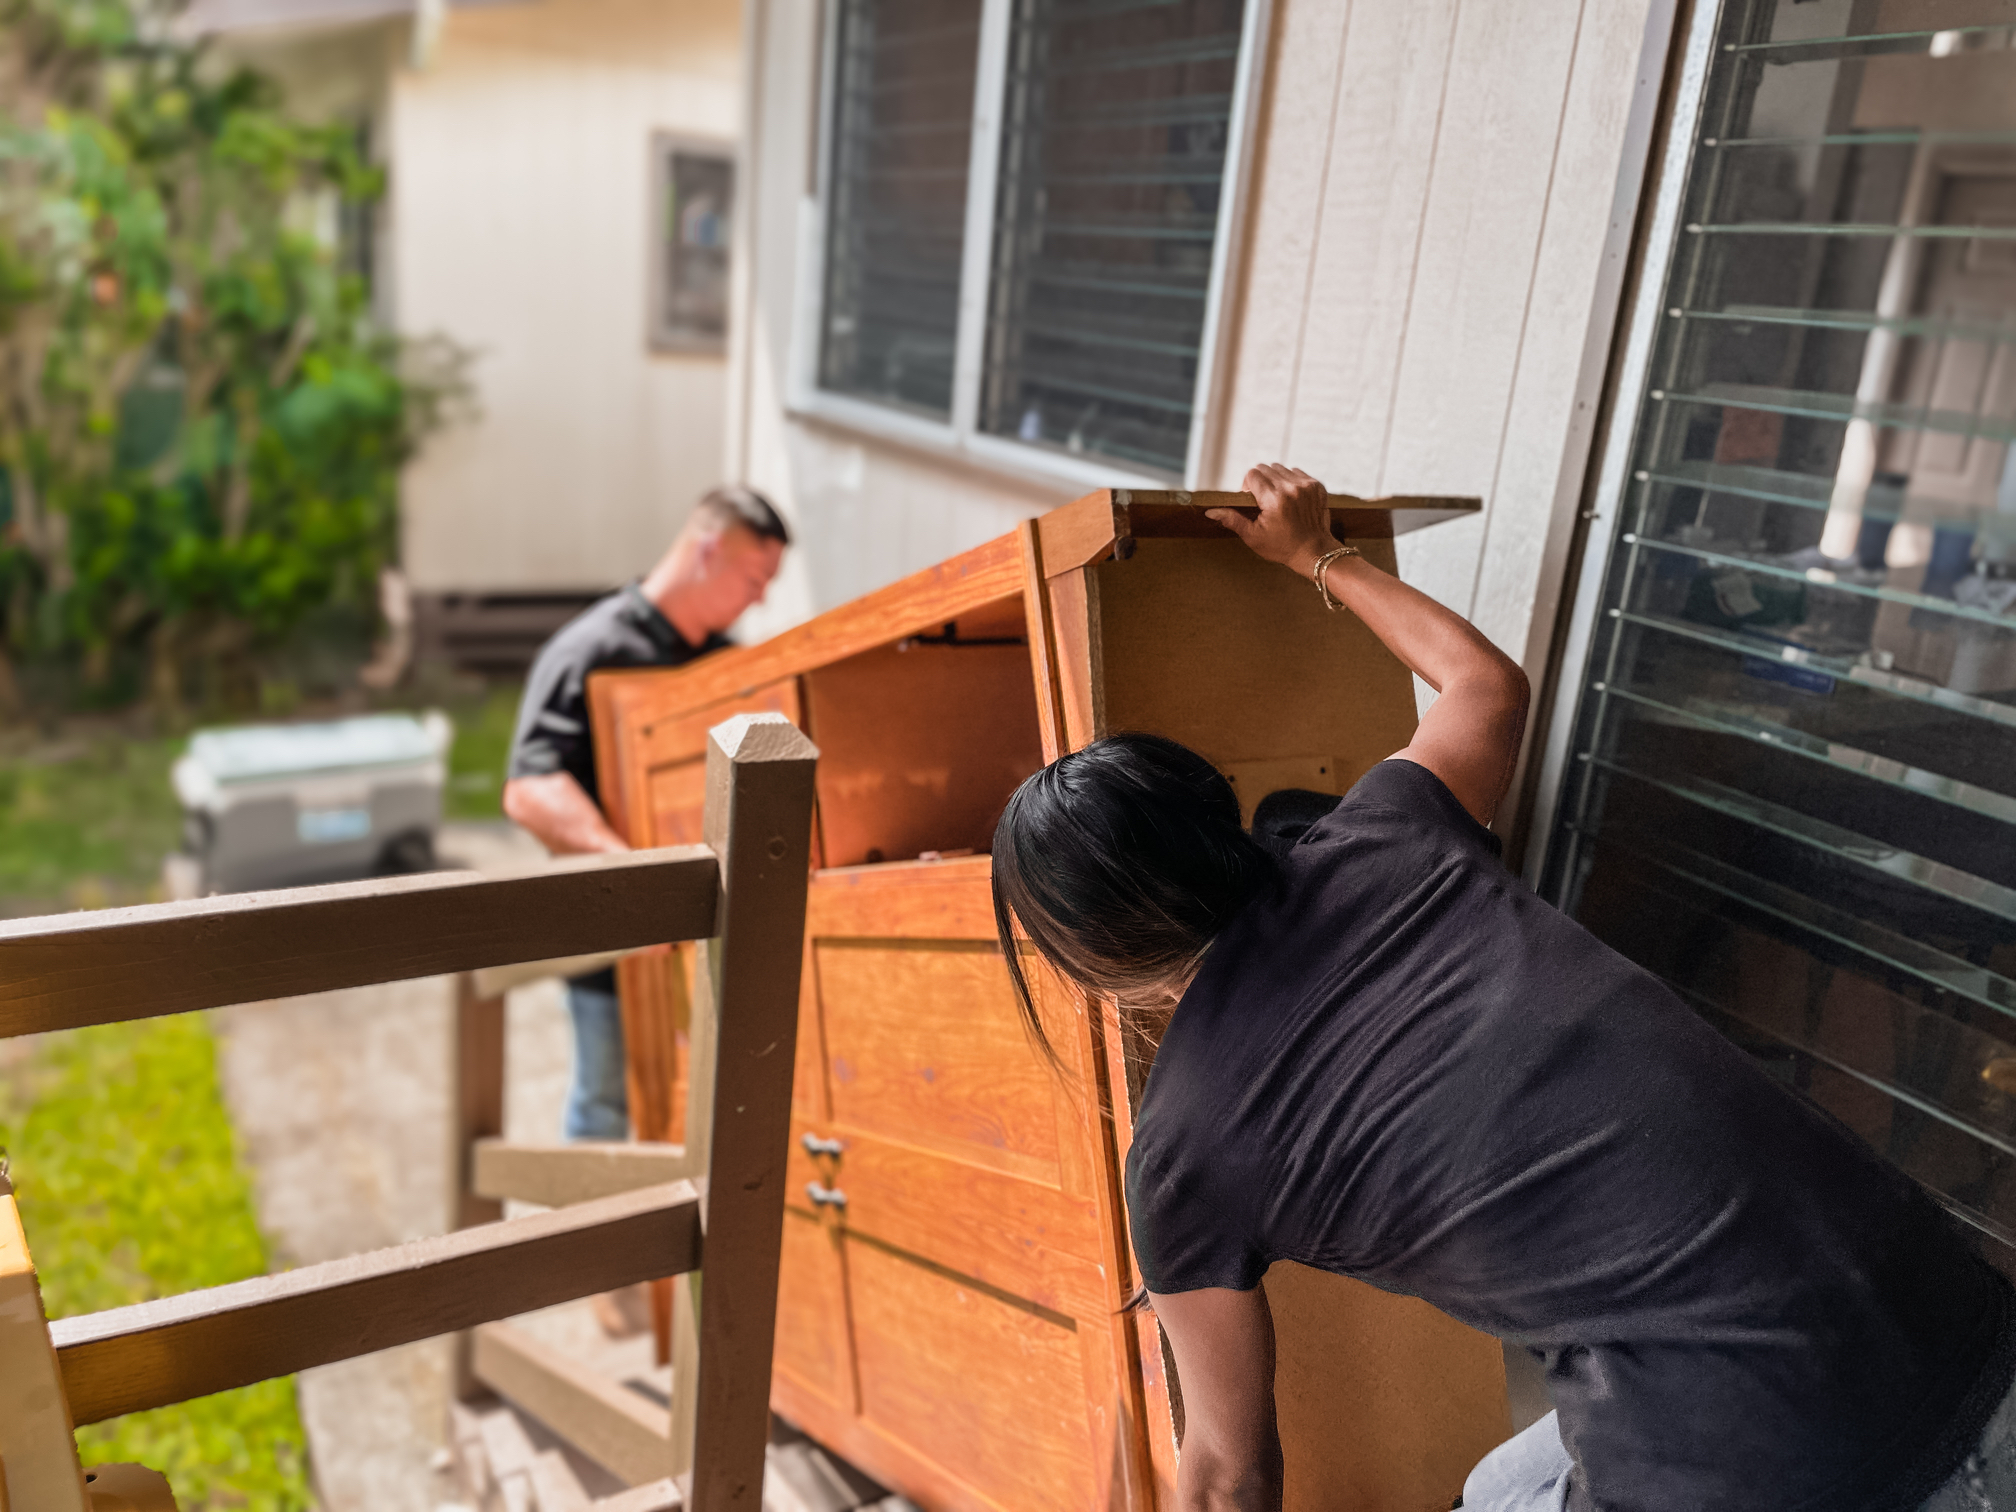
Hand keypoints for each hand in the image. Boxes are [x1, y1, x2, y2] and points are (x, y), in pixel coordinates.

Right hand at [1207, 464, 1333, 571]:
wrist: (1313, 551)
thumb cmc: (1281, 547)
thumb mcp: (1253, 536)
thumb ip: (1233, 520)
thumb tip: (1211, 511)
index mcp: (1274, 500)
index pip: (1252, 474)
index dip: (1248, 486)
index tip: (1252, 500)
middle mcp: (1291, 488)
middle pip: (1266, 468)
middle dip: (1261, 482)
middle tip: (1264, 501)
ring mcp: (1306, 485)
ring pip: (1281, 468)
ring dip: (1276, 480)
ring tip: (1278, 500)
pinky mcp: (1317, 485)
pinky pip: (1297, 472)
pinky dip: (1291, 482)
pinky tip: (1291, 499)